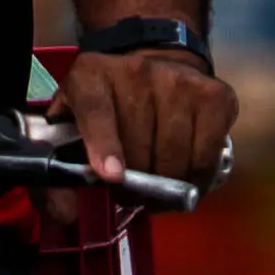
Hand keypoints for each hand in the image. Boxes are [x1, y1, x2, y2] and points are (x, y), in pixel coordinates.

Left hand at [55, 47, 238, 189]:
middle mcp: (138, 72)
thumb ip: (59, 166)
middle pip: (139, 149)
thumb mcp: (71, 122)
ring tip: (156, 183)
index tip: (111, 176)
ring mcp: (180, 82)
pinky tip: (185, 174)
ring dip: (165, 184)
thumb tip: (66, 213)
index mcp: (91, 77)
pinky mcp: (216, 96)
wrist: (155, 61)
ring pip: (174, 158)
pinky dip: (197, 176)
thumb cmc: (109, 104)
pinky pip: (207, 155)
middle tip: (130, 191)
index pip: (96, 112)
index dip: (104, 146)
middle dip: (134, 184)